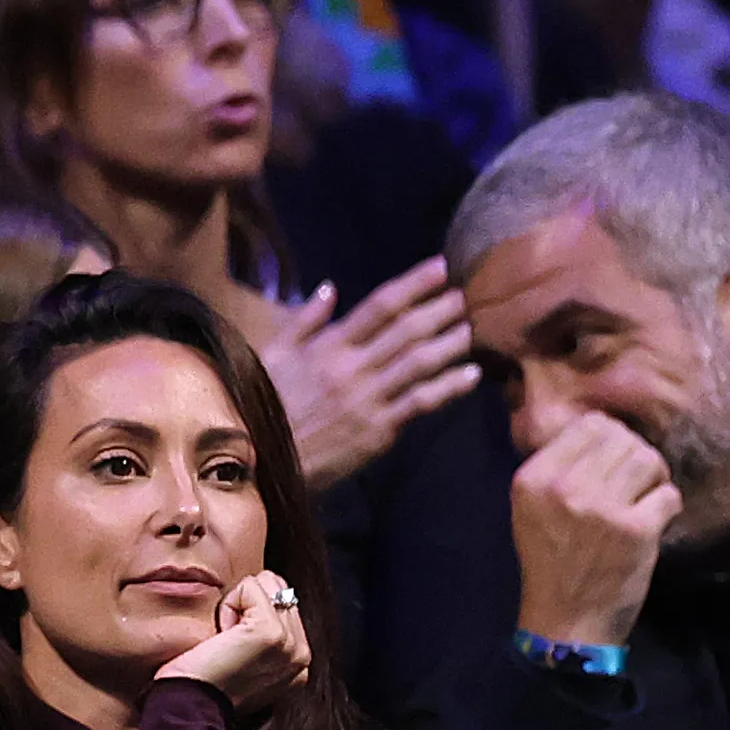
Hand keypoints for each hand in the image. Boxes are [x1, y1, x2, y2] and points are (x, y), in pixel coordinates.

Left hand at [154, 569, 312, 712]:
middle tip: (228, 644)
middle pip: (279, 589)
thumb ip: (264, 635)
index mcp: (299, 662)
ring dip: (236, 607)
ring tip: (226, 641)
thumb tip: (259, 594)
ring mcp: (291, 644)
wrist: (193, 708)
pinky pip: (250, 588)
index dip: (250, 612)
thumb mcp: (245, 661)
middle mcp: (302, 654)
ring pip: (266, 585)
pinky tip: (221, 636)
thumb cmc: (204, 684)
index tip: (234, 649)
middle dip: (246, 607)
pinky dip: (227, 606)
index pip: (286, 603)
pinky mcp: (272, 633)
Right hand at [258, 258, 479, 488]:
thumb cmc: (260, 407)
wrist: (257, 461)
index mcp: (326, 347)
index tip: (440, 267)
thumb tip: (330, 288)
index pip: (380, 306)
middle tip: (468, 295)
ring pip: (419, 363)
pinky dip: (448, 387)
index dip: (414, 284)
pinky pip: (420, 403)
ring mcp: (367, 399)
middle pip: (407, 330)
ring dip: (451, 342)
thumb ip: (302, 321)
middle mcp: (351, 368)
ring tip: (472, 328)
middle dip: (441, 309)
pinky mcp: (377, 430)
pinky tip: (470, 374)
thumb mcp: (270, 356)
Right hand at [511, 410, 679, 648]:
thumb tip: (604, 430)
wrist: (566, 620)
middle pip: (623, 439)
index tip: (613, 462)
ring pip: (649, 460)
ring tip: (644, 498)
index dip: (611, 437)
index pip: (589, 424)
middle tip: (633, 483)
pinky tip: (652, 521)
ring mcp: (600, 508)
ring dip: (655, 478)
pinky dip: (667, 506)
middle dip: (635, 457)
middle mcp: (563, 487)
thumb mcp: (531, 510)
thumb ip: (557, 469)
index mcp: (532, 479)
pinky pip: (669, 495)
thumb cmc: (550, 563)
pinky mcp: (635, 530)